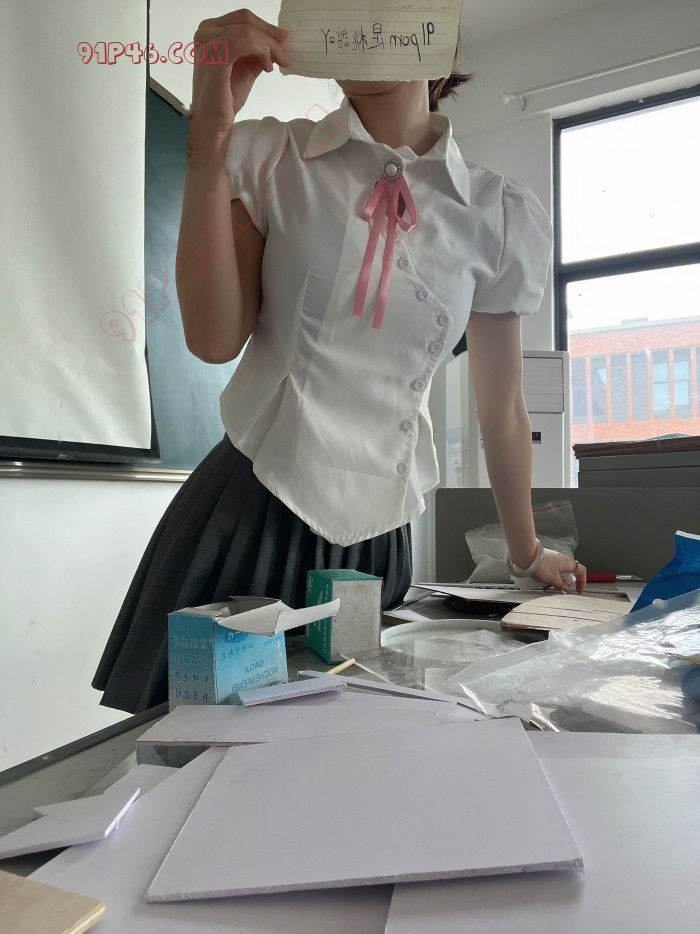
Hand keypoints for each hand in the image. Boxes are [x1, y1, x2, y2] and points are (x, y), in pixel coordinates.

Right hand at [191, 10, 290, 125]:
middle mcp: (205, 33)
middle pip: (245, 21)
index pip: (242, 18)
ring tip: (278, 64)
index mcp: (210, 31)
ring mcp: (208, 44)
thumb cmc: (225, 97)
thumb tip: (278, 42)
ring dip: (268, 47)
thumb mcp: (246, 67)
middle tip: (285, 54)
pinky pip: (243, 44)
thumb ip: (257, 51)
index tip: (283, 40)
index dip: (266, 26)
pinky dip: (261, 52)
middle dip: (270, 36)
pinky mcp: (214, 58)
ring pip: (247, 32)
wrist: (213, 122)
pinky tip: (267, 67)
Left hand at [528, 549, 586, 593]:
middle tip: (561, 589)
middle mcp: (563, 559)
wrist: (527, 555)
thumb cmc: (540, 565)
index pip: (581, 571)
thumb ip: (561, 585)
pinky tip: (543, 581)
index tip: (578, 589)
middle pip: (570, 572)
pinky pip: (552, 569)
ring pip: (560, 571)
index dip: (582, 581)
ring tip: (549, 586)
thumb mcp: (553, 579)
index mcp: (568, 563)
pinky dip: (550, 576)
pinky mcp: (546, 558)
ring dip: (557, 580)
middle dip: (566, 582)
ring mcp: (554, 558)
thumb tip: (566, 589)